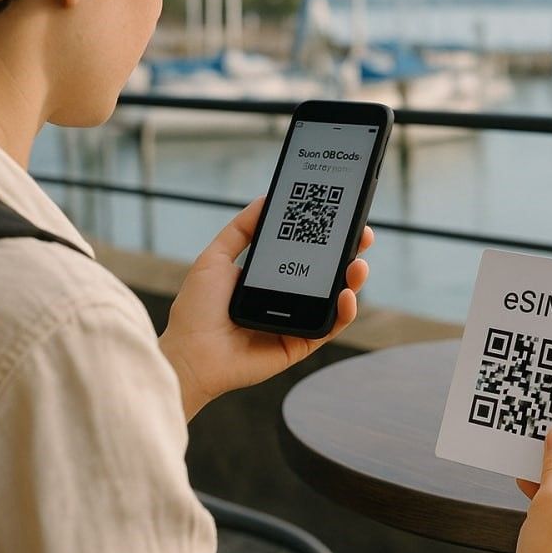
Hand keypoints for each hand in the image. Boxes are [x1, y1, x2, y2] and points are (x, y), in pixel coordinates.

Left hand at [158, 196, 371, 418]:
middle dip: (349, 253)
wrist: (189, 354)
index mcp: (269, 277)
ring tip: (358, 264)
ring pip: (335, 299)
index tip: (341, 216)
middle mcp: (287, 298)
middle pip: (327, 273)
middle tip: (362, 236)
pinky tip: (346, 295)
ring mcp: (296, 321)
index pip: (305, 252)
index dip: (325, 236)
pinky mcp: (300, 343)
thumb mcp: (216, 258)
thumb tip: (265, 199)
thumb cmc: (197, 309)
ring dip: (353, 280)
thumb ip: (241, 229)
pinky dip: (344, 312)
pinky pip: (329, 326)